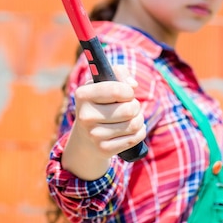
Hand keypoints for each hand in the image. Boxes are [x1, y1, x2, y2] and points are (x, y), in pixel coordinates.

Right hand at [63, 65, 146, 179]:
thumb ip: (119, 73)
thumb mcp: (105, 82)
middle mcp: (85, 116)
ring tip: (130, 117)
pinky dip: (139, 132)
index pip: (117, 90)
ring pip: (134, 124)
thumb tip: (132, 85)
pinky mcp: (104, 149)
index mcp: (83, 95)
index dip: (129, 91)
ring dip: (138, 119)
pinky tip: (131, 129)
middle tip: (129, 106)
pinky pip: (135, 138)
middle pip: (129, 109)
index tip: (127, 92)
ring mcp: (94, 135)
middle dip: (135, 105)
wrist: (87, 134)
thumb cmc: (101, 102)